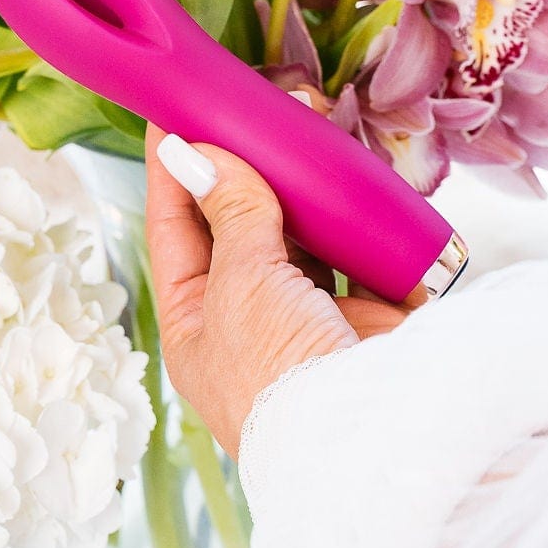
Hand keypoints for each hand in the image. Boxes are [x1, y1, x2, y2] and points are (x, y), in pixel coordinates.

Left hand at [144, 124, 409, 455]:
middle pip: (240, 225)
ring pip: (302, 232)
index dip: (175, 170)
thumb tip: (198, 155)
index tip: (177, 111)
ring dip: (306, 182)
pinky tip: (351, 168)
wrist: (371, 441)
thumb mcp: (241, 285)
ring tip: (309, 122)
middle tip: (258, 106)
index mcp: (196, 326)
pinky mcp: (370, 316)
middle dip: (250, 166)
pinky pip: (358, 249)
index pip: (175, 230)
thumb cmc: (280, 378)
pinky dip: (357, 212)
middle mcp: (250, 322)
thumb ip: (231, 213)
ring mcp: (312, 318)